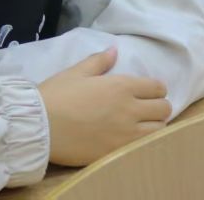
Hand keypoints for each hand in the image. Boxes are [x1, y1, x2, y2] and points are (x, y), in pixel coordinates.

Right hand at [38, 47, 170, 166]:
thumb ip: (99, 61)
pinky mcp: (118, 153)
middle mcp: (130, 109)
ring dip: (154, 126)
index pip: (157, 87)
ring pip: (159, 130)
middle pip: (163, 109)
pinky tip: (132, 140)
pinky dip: (144, 142)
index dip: (155, 89)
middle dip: (158, 106)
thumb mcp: (76, 72)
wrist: (40, 127)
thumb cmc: (56, 96)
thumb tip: (114, 50)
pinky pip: (144, 148)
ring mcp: (126, 134)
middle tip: (146, 109)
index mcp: (121, 86)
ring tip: (141, 125)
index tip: (147, 92)